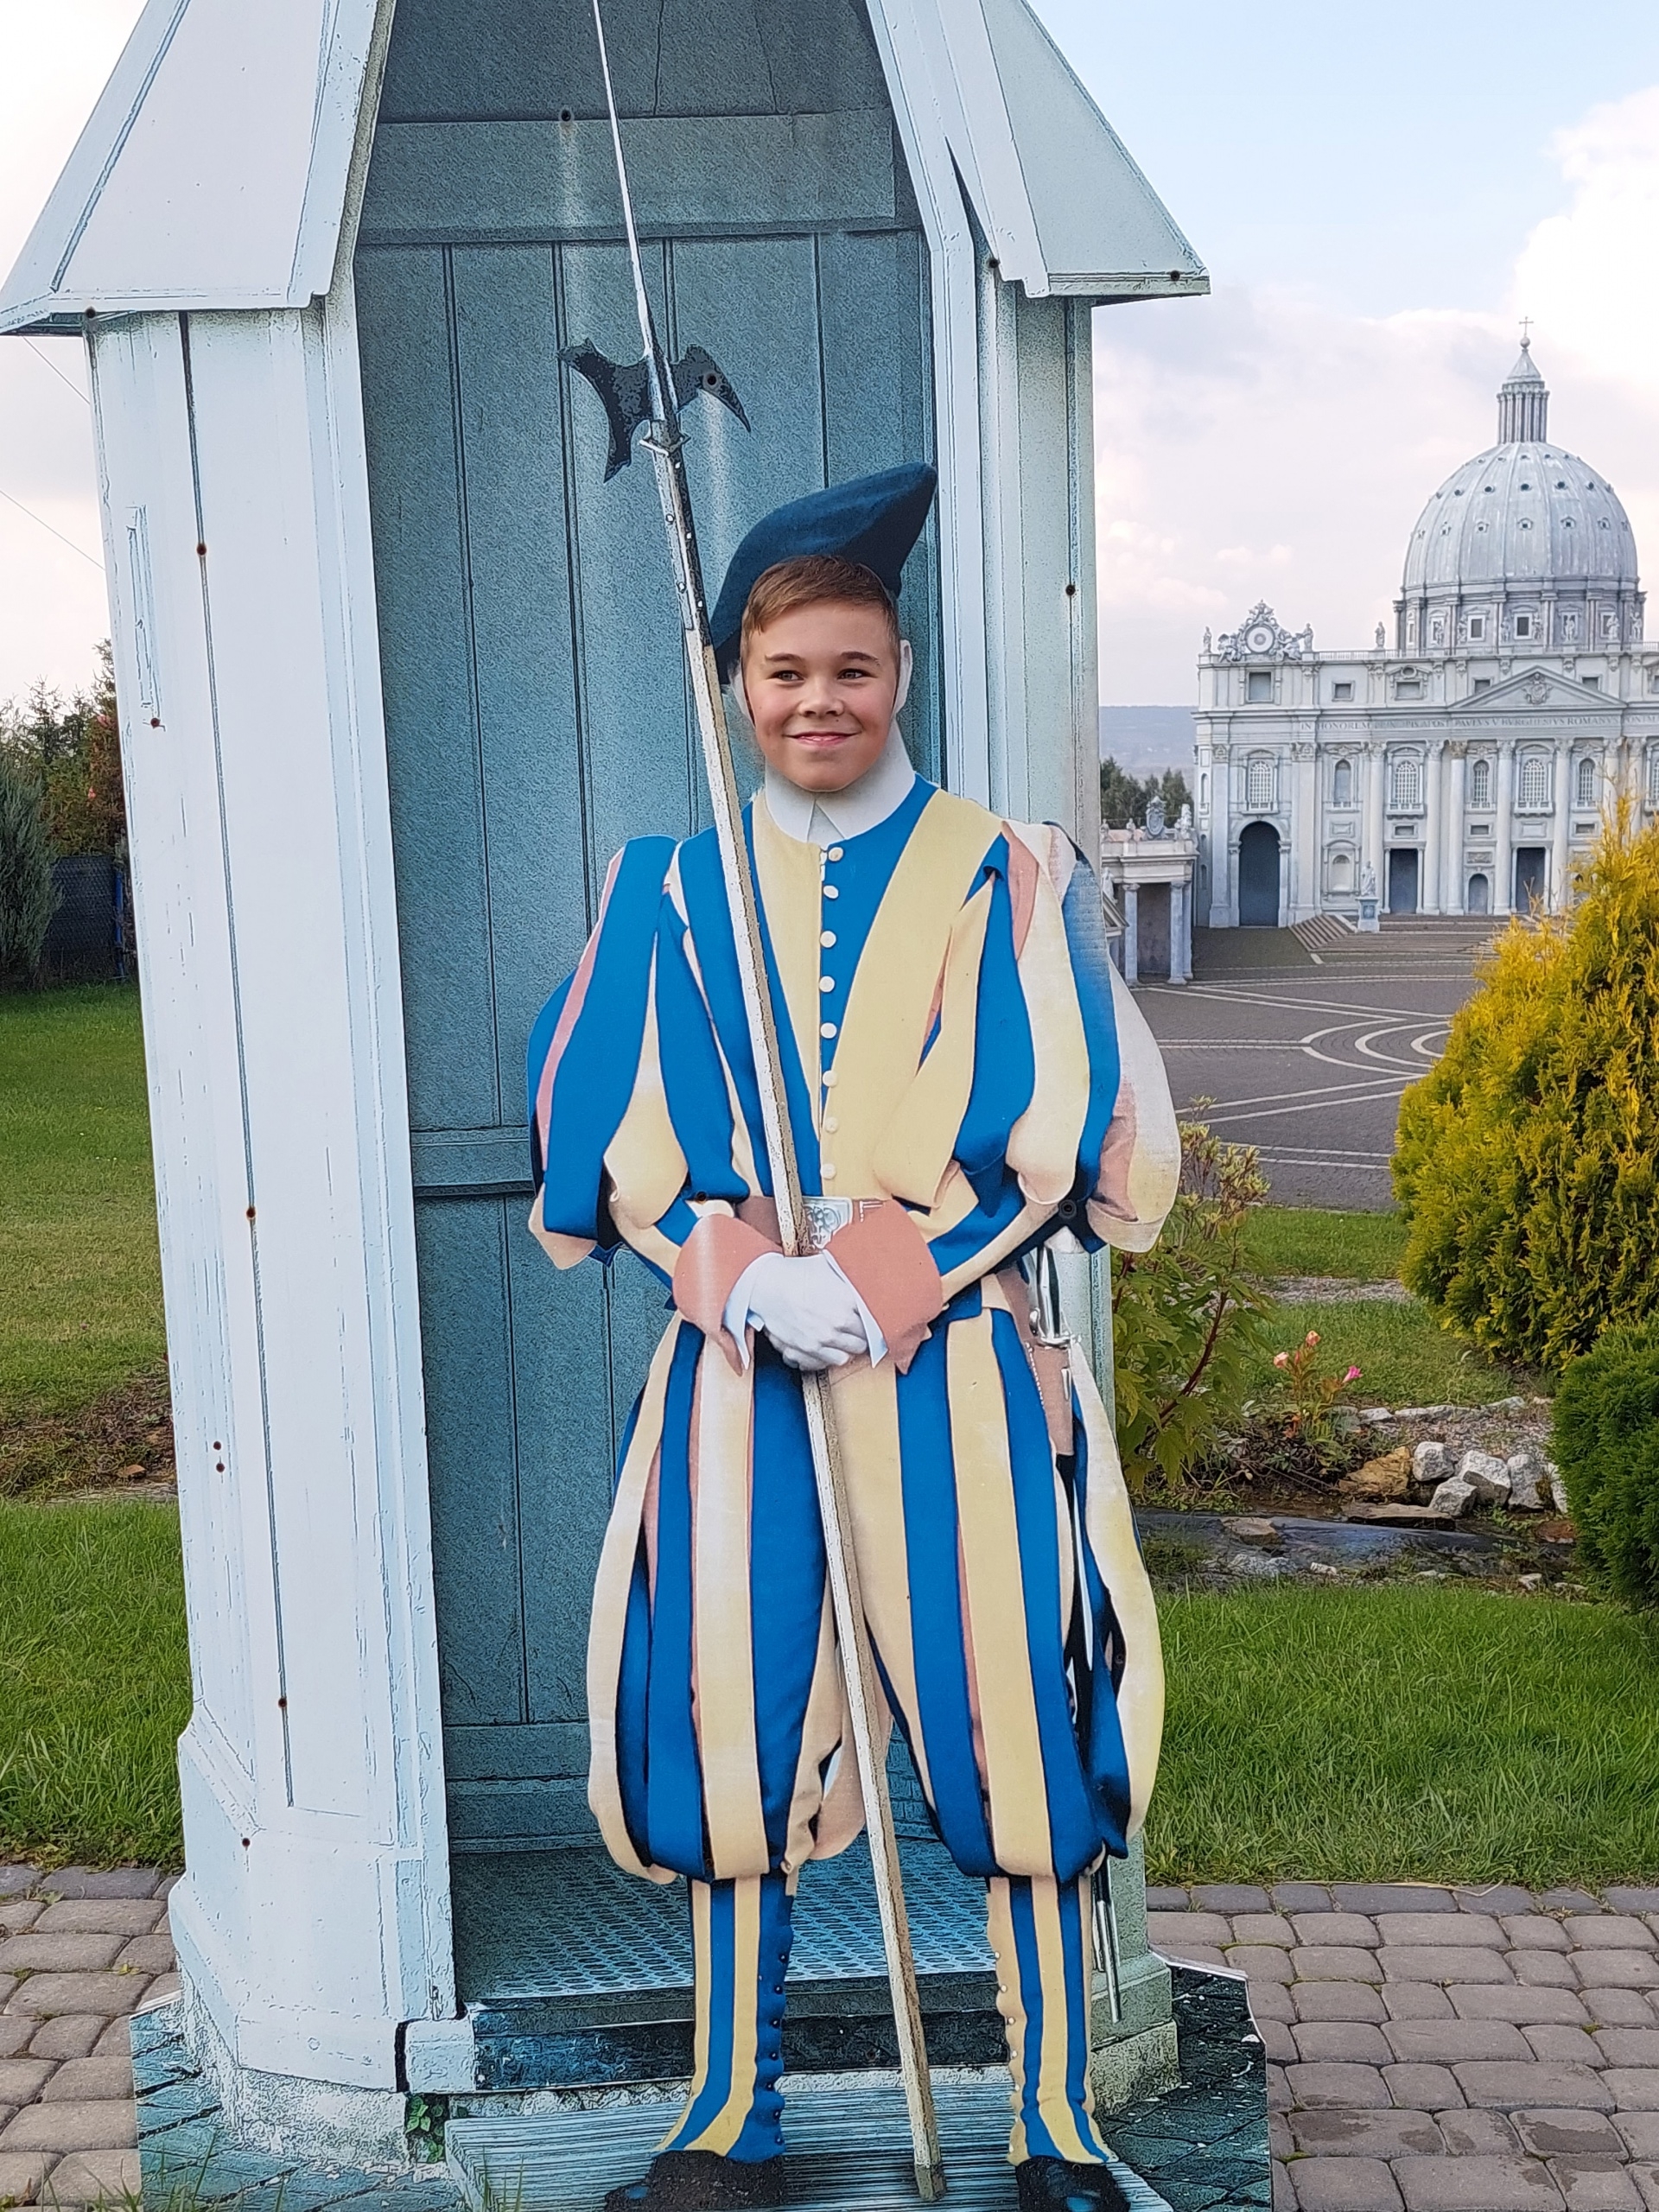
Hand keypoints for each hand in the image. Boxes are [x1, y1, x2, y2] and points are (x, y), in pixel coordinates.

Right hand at [740, 1252, 869, 1370]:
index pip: (874, 1321)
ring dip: (848, 1348)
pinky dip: (832, 1356)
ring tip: (845, 1340)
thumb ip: (851, 1276)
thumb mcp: (829, 1267)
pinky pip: (829, 1362)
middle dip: (863, 1336)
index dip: (874, 1321)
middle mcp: (837, 1322)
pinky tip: (830, 1347)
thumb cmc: (796, 1273)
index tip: (873, 1320)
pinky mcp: (806, 1349)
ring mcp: (822, 1339)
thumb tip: (868, 1278)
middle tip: (859, 1330)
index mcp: (846, 1300)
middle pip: (864, 1341)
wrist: (766, 1286)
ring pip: (849, 1355)